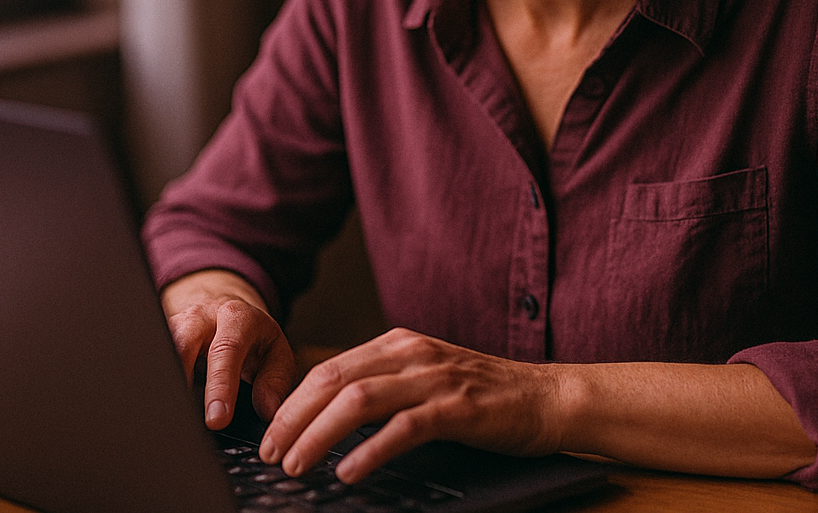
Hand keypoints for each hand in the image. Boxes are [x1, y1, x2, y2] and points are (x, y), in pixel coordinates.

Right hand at [160, 269, 295, 429]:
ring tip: (162, 417)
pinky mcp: (158, 337)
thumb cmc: (253, 339)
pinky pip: (148, 356)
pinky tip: (150, 406)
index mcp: (236, 318)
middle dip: (179, 381)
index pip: (226, 350)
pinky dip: (149, 380)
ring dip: (158, 381)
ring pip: (158, 348)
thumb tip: (267, 410)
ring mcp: (174, 325)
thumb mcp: (276, 353)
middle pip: (182, 343)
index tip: (217, 419)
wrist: (228, 312)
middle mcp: (201, 317)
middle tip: (182, 421)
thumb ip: (275, 380)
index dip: (220, 386)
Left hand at [257, 327, 562, 482]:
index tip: (270, 436)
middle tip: (272, 454)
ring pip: (359, 400)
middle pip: (333, 379)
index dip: (292, 403)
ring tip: (298, 465)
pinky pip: (404, 427)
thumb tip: (326, 419)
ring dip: (320, 435)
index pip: (328, 368)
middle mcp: (410, 354)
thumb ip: (382, 389)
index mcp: (397, 344)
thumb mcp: (424, 380)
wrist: (547, 397)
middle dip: (294, 419)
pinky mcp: (458, 407)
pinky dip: (371, 450)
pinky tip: (350, 471)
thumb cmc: (483, 397)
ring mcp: (435, 378)